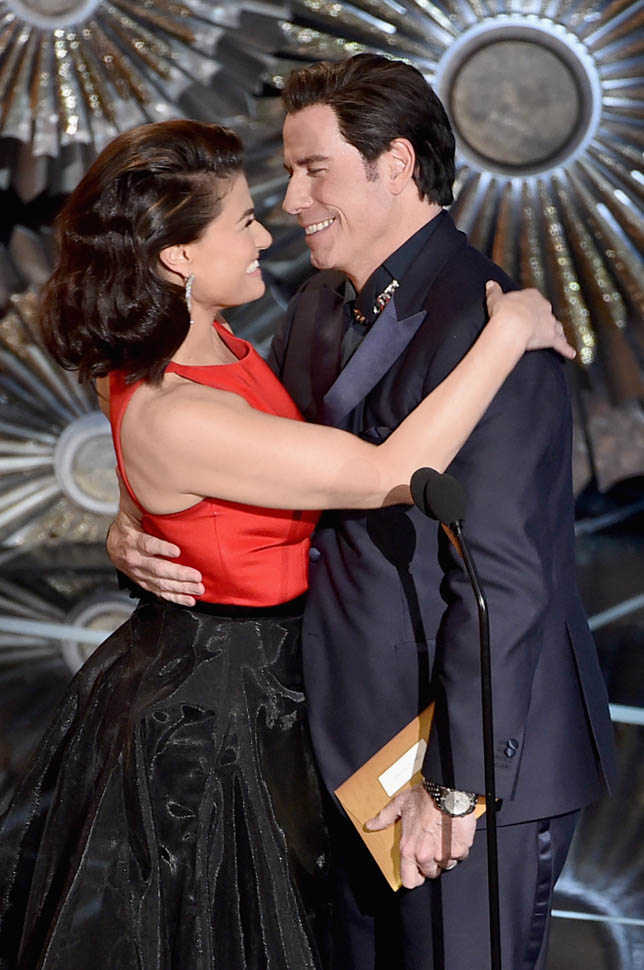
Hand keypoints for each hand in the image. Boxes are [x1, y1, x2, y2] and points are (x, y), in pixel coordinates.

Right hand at [106, 486, 203, 605]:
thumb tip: (134, 471)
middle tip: (196, 576)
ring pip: (160, 583)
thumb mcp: (133, 509)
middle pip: (156, 568)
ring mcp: (139, 573)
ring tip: (198, 588)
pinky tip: (189, 599)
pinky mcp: (144, 583)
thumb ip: (141, 496)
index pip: (146, 544)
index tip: (176, 550)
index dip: (160, 548)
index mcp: (131, 539)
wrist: (114, 544)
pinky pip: (159, 593)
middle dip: (178, 573)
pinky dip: (175, 597)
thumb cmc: (131, 523)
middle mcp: (133, 559)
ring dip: (180, 587)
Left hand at [366, 785, 475, 888]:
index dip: (414, 877)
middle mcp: (424, 855)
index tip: (417, 870)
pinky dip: (458, 848)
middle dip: (431, 863)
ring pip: (445, 865)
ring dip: (445, 856)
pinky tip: (452, 835)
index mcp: (408, 849)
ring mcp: (443, 855)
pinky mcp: (459, 850)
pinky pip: (460, 856)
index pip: (409, 881)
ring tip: (442, 838)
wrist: (447, 791)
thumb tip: (370, 825)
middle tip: (431, 846)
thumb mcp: (399, 805)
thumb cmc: (424, 797)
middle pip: (429, 874)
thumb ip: (384, 818)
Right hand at [485, 281, 575, 359]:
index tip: (523, 307)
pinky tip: (571, 353)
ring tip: (559, 335)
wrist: (512, 325)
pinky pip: (560, 344)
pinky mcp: (551, 338)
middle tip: (536, 322)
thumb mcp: (495, 298)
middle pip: (545, 312)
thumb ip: (494, 292)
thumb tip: (491, 285)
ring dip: (557, 331)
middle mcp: (544, 308)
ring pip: (556, 326)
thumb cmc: (504, 311)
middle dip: (542, 317)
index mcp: (532, 296)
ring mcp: (549, 323)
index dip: (528, 304)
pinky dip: (565, 349)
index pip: (533, 297)